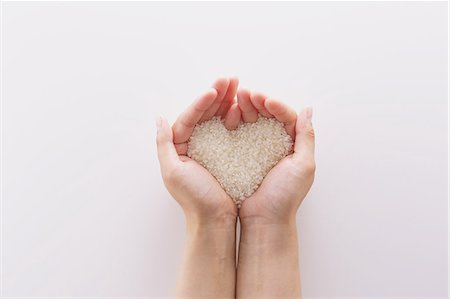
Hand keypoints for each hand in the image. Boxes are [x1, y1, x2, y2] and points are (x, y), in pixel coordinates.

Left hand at [156, 78, 240, 227]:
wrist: (215, 220)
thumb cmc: (194, 199)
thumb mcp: (173, 171)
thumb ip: (164, 143)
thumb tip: (159, 118)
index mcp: (179, 146)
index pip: (189, 117)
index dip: (201, 102)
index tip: (214, 90)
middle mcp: (194, 144)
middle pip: (204, 113)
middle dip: (217, 95)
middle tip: (231, 79)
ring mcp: (211, 147)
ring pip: (217, 118)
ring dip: (227, 101)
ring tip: (239, 86)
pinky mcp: (226, 153)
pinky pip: (229, 130)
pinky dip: (234, 116)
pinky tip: (242, 106)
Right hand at [236, 89, 315, 225]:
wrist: (263, 220)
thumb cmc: (285, 196)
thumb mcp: (303, 166)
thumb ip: (306, 137)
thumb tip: (308, 109)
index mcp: (294, 144)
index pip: (286, 116)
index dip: (275, 105)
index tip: (264, 99)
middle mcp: (277, 144)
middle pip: (268, 115)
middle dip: (257, 102)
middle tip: (245, 93)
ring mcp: (259, 149)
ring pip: (253, 121)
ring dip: (245, 108)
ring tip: (236, 100)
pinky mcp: (243, 156)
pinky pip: (239, 134)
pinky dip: (235, 122)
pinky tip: (229, 116)